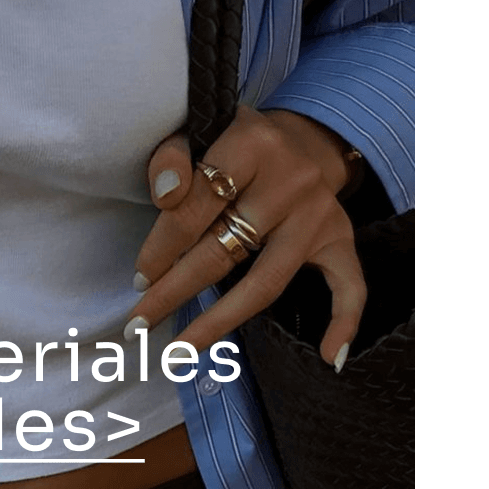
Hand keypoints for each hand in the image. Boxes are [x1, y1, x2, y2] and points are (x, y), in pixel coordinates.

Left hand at [129, 106, 366, 369]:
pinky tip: (327, 356)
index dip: (160, 248)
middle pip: (223, 250)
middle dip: (174, 291)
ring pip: (265, 282)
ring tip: (180, 351)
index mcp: (253, 145)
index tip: (139, 279)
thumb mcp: (200, 131)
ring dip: (219, 321)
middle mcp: (292, 181)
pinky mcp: (341, 238)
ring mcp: (319, 215)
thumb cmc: (238, 144)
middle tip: (138, 323)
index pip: (196, 206)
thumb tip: (166, 195)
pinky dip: (344, 322)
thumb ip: (172, 157)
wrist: (303, 138)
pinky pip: (350, 286)